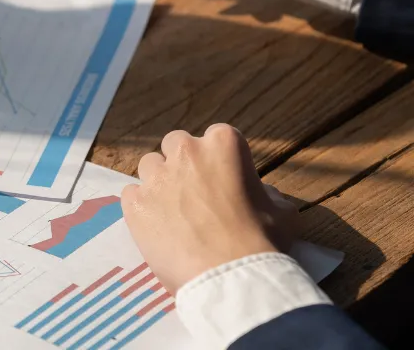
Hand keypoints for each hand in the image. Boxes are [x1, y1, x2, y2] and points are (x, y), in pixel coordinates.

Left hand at [121, 124, 296, 293]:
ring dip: (160, 182)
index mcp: (222, 144)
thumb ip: (266, 193)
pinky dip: (142, 206)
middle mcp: (185, 152)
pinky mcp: (134, 202)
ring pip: (150, 166)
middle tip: (195, 192)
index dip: (219, 159)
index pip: (216, 137)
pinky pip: (132, 194)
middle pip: (176, 145)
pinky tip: (157, 226)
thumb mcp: (283, 211)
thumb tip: (257, 193)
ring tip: (173, 211)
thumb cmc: (261, 242)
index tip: (223, 179)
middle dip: (184, 162)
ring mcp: (155, 177)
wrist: (228, 277)